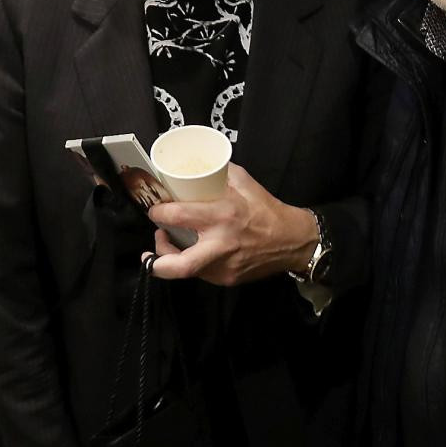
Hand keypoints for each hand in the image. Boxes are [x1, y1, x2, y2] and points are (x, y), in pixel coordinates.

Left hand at [146, 165, 320, 285]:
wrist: (294, 241)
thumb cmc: (268, 210)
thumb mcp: (245, 183)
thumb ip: (219, 174)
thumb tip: (195, 168)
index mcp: (223, 215)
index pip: (177, 216)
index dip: (159, 213)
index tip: (156, 210)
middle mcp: (221, 244)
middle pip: (177, 265)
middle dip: (156, 260)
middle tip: (151, 247)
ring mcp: (224, 266)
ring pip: (186, 270)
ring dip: (172, 259)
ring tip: (171, 245)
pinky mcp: (228, 279)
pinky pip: (202, 272)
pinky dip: (194, 262)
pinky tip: (196, 251)